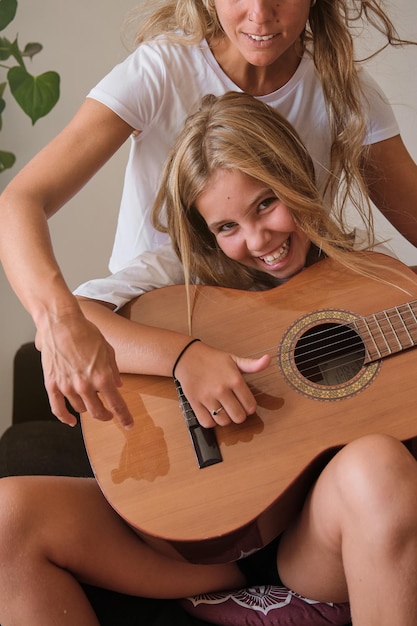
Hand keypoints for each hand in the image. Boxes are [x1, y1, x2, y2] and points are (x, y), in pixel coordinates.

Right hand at [35, 313, 132, 428]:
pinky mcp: (52, 384)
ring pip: (80, 409)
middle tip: (110, 414)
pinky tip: (72, 421)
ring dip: (88, 409)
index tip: (128, 425)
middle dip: (107, 415)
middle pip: (98, 412)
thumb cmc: (85, 332)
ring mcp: (67, 386)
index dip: (124, 417)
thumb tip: (118, 385)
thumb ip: (114, 370)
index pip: (116, 404)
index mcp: (102, 377)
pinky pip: (58, 408)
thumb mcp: (108, 349)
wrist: (61, 323)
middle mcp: (85, 385)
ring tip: (92, 404)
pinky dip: (65, 418)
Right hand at [174, 341, 270, 427]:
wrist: (187, 356)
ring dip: (225, 419)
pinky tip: (212, 413)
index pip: (250, 406)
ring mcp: (207, 397)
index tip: (245, 404)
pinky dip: (211, 422)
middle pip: (238, 417)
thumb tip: (267, 360)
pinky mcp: (195, 402)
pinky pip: (207, 423)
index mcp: (234, 379)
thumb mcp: (234, 359)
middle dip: (239, 415)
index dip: (249, 407)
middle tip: (235, 408)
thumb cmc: (212, 359)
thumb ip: (252, 364)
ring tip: (223, 410)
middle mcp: (221, 389)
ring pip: (223, 422)